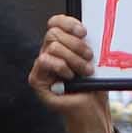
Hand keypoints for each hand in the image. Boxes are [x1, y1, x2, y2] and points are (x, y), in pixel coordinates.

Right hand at [29, 15, 113, 132]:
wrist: (92, 110)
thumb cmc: (94, 86)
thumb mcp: (94, 60)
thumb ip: (86, 44)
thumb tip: (86, 30)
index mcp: (62, 45)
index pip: (56, 22)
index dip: (68, 23)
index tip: (84, 32)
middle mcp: (49, 53)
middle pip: (53, 32)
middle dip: (76, 44)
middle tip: (89, 57)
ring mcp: (42, 66)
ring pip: (52, 46)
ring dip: (73, 58)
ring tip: (85, 71)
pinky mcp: (37, 79)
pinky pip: (44, 61)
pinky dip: (61, 67)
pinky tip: (70, 77)